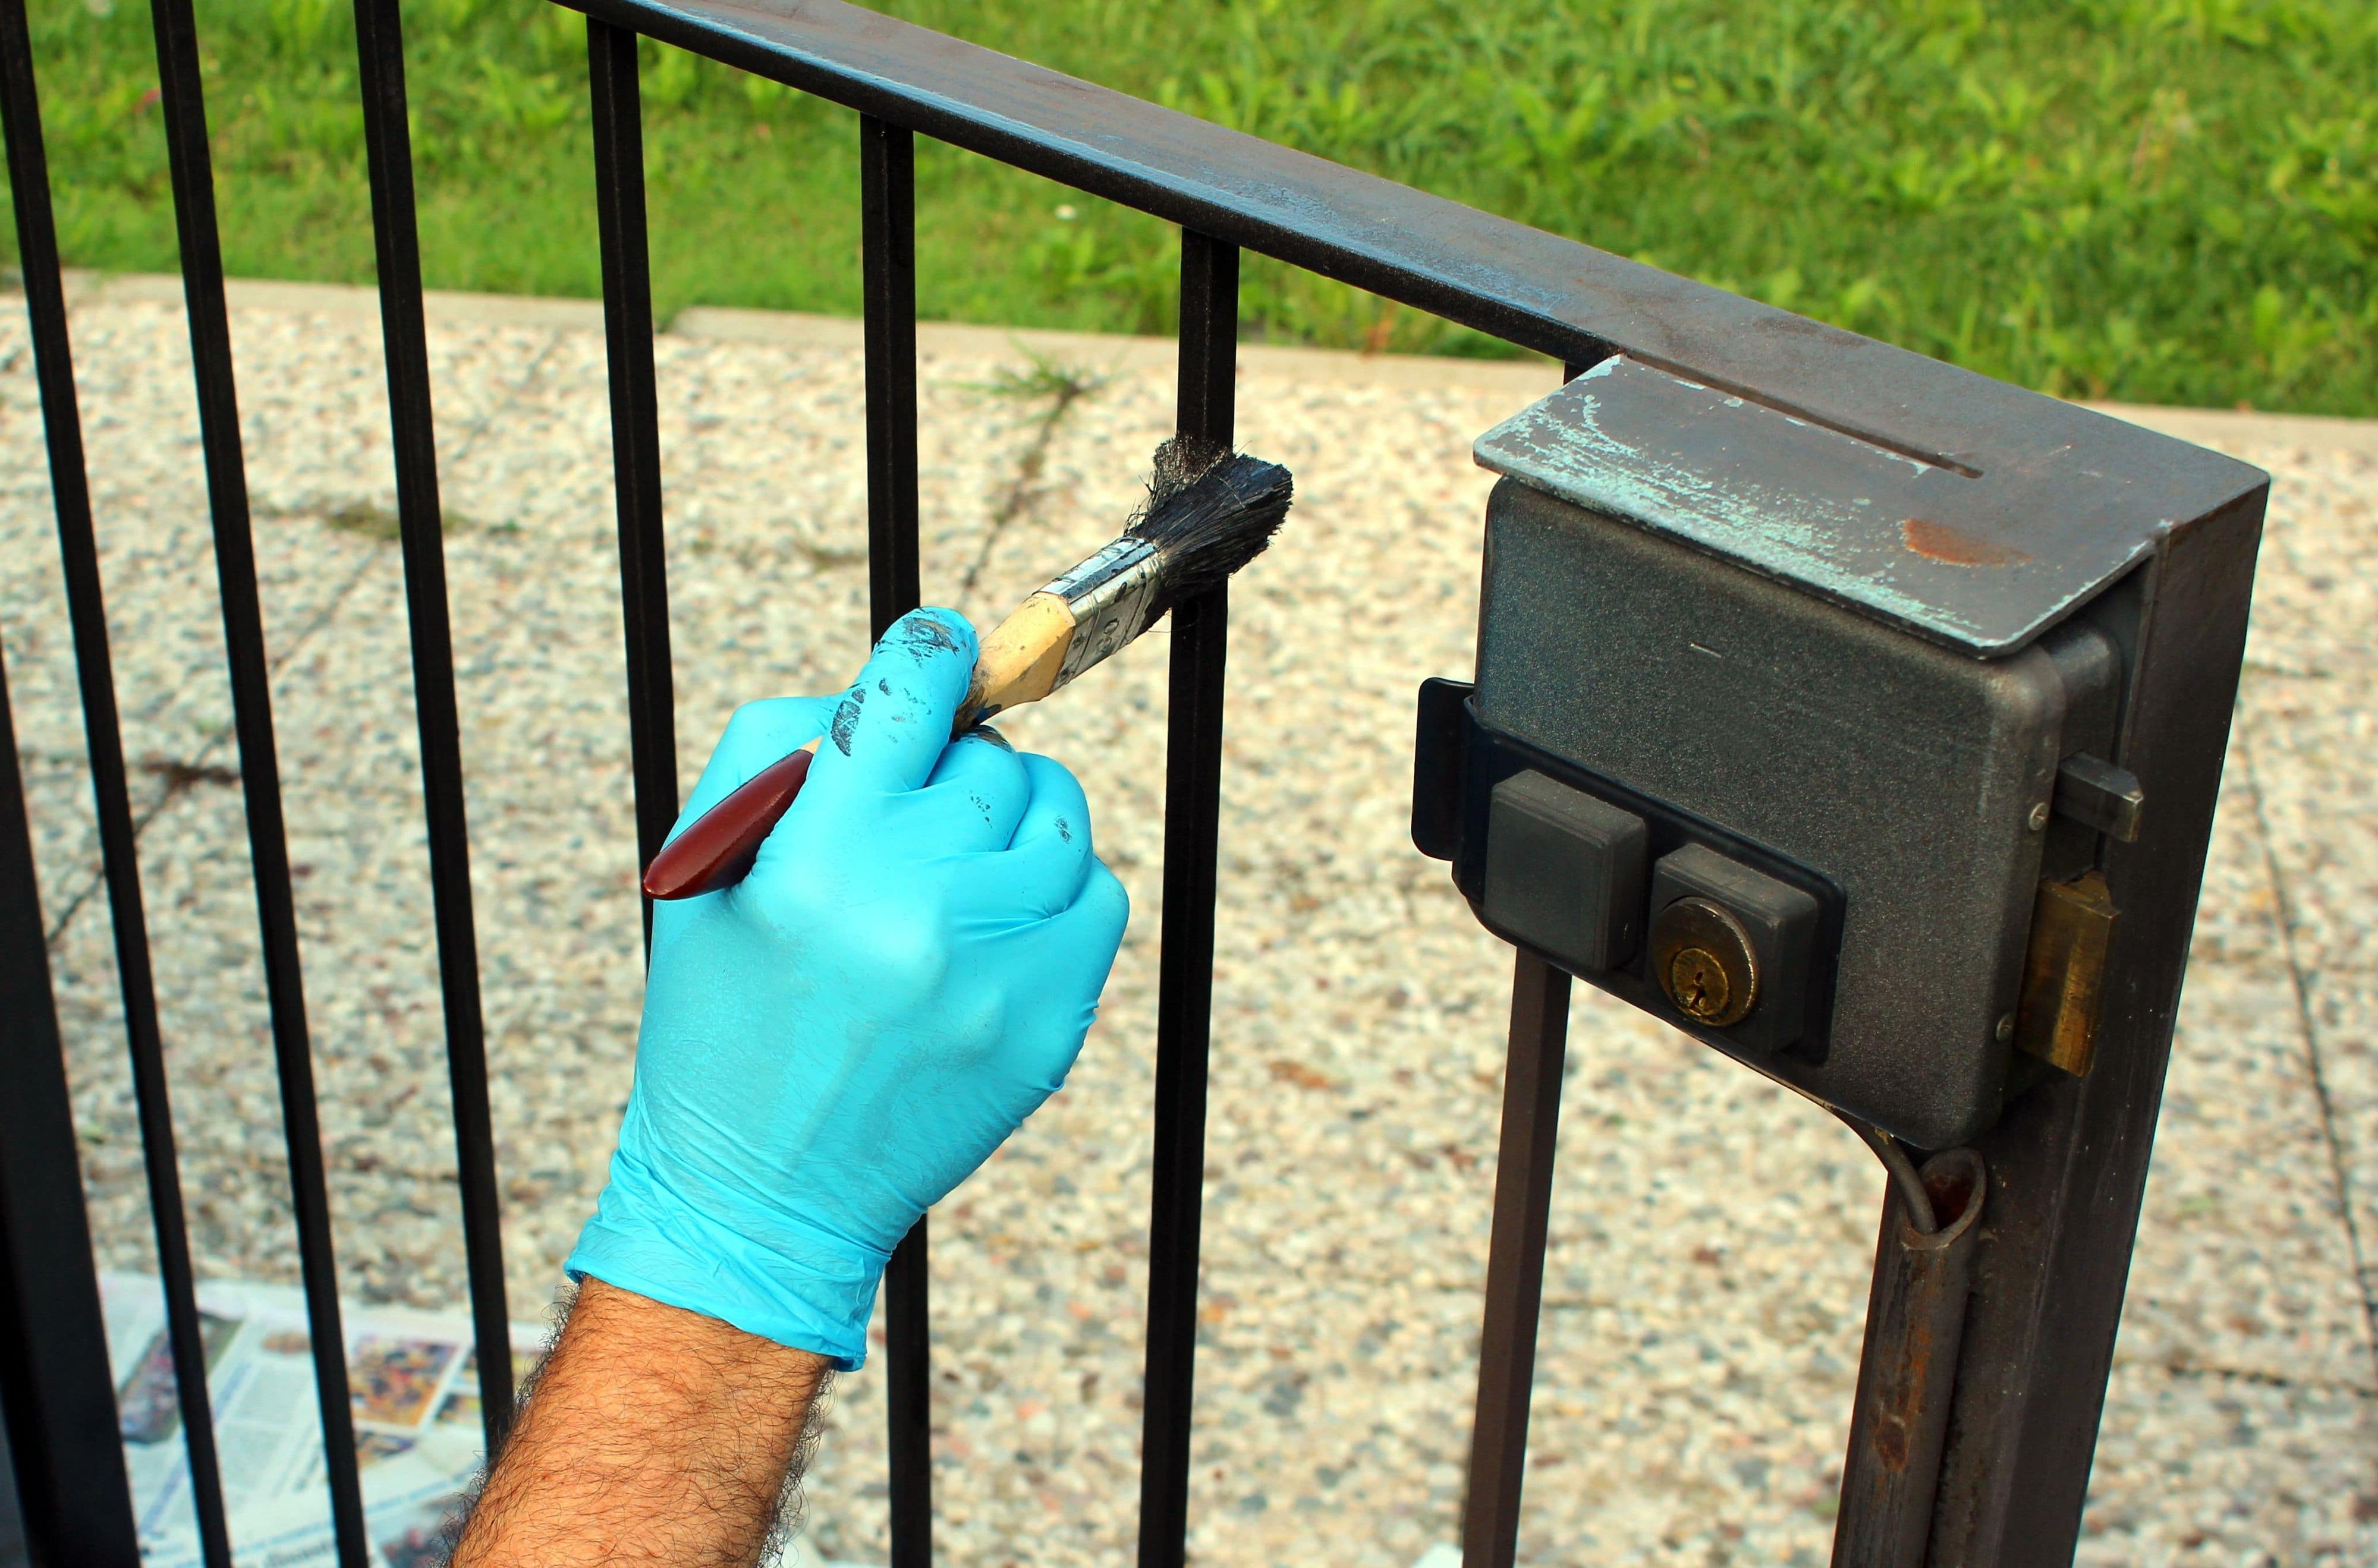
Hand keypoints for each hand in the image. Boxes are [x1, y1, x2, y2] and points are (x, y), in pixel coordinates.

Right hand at [568, 609, 1130, 1366]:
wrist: (765, 1193)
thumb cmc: (723, 1012)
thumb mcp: (704, 869)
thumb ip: (789, 745)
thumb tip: (908, 678)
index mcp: (815, 863)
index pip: (910, 692)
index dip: (934, 653)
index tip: (947, 652)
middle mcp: (914, 912)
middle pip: (987, 759)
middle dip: (949, 771)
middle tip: (905, 825)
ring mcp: (995, 972)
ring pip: (1056, 815)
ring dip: (1011, 819)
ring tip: (953, 868)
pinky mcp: (1049, 1022)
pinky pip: (1097, 891)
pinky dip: (1053, 887)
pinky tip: (992, 921)